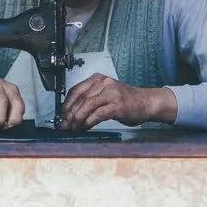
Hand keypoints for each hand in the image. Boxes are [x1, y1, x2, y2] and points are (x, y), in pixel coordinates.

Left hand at [59, 74, 175, 129]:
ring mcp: (111, 94)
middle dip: (69, 114)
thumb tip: (71, 113)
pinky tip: (85, 127)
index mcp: (98, 79)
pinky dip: (89, 122)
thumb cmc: (124, 100)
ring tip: (73, 128)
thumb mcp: (105, 94)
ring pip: (87, 105)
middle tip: (64, 125)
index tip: (61, 116)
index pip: (75, 90)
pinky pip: (98, 114)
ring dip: (77, 119)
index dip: (66, 104)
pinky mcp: (118, 106)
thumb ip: (90, 99)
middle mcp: (104, 83)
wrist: (146, 102)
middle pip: (80, 99)